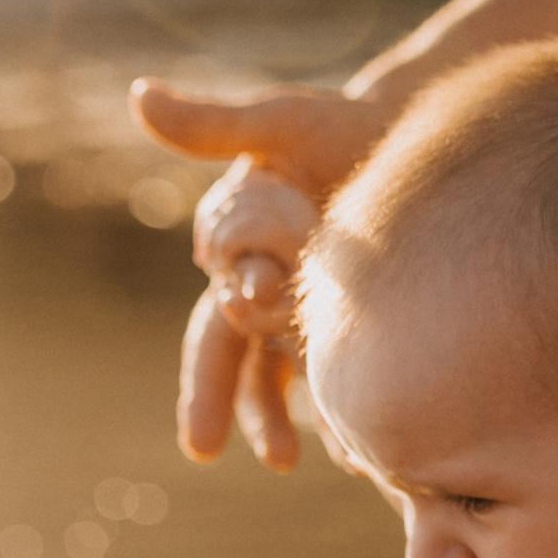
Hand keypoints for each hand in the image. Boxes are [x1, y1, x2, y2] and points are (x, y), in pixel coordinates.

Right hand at [128, 80, 394, 467]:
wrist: (417, 147)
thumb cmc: (343, 130)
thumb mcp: (285, 120)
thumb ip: (218, 124)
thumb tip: (140, 96)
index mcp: (236, 251)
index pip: (219, 286)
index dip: (235, 293)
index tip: (254, 296)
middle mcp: (262, 293)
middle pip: (227, 354)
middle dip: (215, 398)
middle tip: (202, 448)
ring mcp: (306, 319)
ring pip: (273, 380)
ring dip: (270, 420)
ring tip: (282, 461)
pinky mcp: (351, 334)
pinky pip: (333, 387)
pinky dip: (338, 420)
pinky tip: (354, 457)